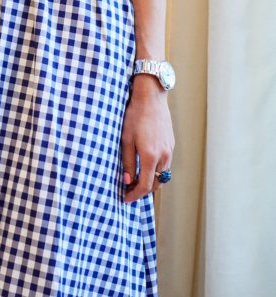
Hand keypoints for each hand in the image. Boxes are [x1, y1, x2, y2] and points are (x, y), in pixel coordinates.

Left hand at [121, 76, 174, 202]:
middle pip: (156, 184)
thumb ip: (128, 162)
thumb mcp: (126, 139)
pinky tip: (145, 165)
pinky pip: (165, 165)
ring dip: (150, 181)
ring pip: (162, 175)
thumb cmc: (135, 116)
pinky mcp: (171, 145)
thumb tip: (128, 181)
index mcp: (150, 156)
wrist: (151, 98)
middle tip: (128, 190)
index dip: (135, 195)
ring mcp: (169, 151)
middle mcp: (163, 157)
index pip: (145, 186)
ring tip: (136, 179)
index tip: (125, 199)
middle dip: (143, 191)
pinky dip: (156, 170)